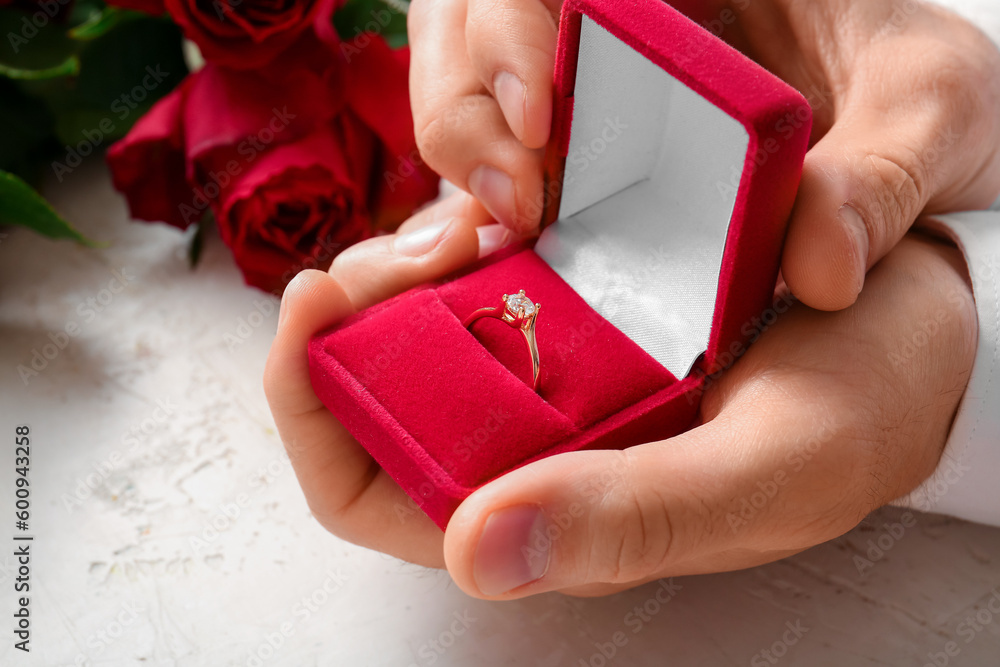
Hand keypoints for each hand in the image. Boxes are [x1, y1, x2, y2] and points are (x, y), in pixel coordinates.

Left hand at [264, 194, 976, 597]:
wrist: (915, 323)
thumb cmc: (862, 408)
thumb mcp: (769, 469)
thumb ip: (632, 518)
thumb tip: (473, 556)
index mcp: (554, 512)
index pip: (371, 491)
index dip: (314, 407)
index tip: (316, 304)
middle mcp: (533, 447)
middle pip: (371, 394)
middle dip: (352, 312)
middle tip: (411, 238)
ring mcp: (550, 372)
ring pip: (415, 327)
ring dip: (409, 263)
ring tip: (461, 218)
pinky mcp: (578, 309)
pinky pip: (478, 274)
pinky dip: (469, 234)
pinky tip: (502, 207)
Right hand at [406, 0, 999, 308]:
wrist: (922, 143)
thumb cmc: (926, 96)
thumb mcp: (932, 113)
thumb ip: (881, 180)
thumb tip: (815, 270)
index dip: (504, 28)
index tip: (540, 119)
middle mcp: (618, 6)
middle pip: (468, 19)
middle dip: (466, 104)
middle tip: (520, 201)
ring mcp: (589, 68)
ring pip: (461, 80)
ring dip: (466, 152)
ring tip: (522, 224)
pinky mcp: (583, 135)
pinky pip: (490, 146)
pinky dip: (482, 193)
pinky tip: (521, 235)